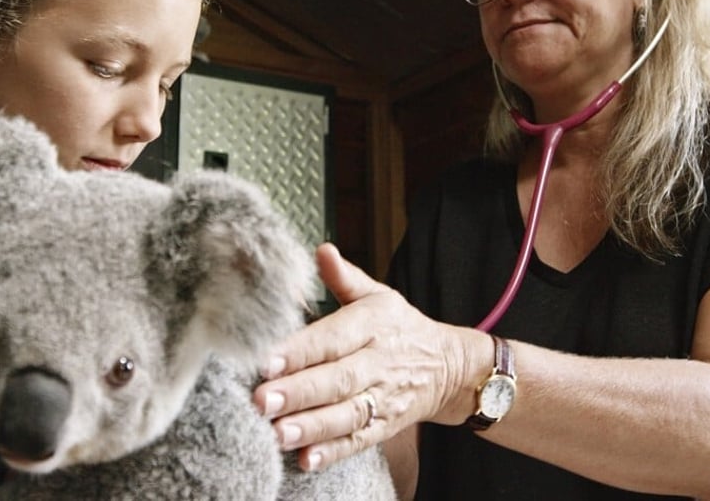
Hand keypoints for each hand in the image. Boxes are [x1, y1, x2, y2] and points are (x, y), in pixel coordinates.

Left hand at [252, 243, 485, 470]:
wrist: (448, 366)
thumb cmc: (400, 327)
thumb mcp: (377, 295)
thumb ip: (344, 277)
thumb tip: (321, 250)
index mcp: (373, 325)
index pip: (333, 338)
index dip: (300, 350)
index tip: (267, 359)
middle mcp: (379, 362)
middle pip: (337, 379)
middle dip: (298, 392)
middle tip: (261, 401)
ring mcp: (384, 398)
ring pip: (346, 415)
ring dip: (311, 427)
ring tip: (277, 433)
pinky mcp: (386, 427)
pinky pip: (359, 442)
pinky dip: (333, 453)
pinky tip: (306, 460)